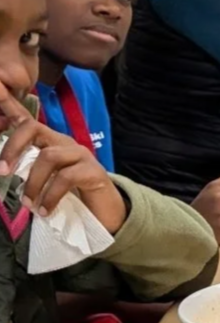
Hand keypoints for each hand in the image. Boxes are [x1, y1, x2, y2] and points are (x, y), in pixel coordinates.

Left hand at [0, 86, 125, 232]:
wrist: (106, 214)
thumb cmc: (72, 198)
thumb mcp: (44, 184)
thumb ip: (28, 175)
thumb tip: (4, 174)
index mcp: (50, 144)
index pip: (27, 123)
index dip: (11, 108)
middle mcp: (65, 144)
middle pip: (34, 128)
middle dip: (12, 147)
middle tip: (2, 171)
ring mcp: (81, 155)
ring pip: (48, 156)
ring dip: (33, 183)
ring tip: (30, 205)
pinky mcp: (94, 171)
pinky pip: (66, 178)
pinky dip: (51, 196)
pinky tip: (46, 210)